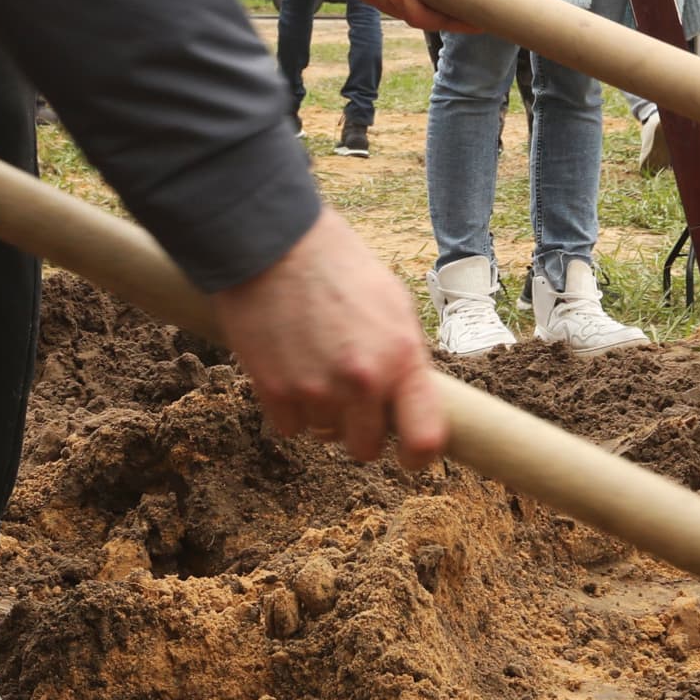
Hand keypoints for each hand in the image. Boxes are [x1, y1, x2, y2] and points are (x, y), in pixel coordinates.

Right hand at [212, 209, 446, 465]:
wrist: (274, 243)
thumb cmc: (339, 266)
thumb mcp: (393, 304)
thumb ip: (404, 359)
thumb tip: (410, 404)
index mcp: (401, 357)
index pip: (425, 439)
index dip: (419, 456)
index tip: (409, 454)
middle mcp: (362, 381)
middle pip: (367, 448)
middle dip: (362, 430)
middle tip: (352, 396)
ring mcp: (315, 390)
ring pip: (325, 435)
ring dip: (324, 413)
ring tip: (317, 364)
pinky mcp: (274, 390)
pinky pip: (290, 427)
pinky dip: (290, 406)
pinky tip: (291, 367)